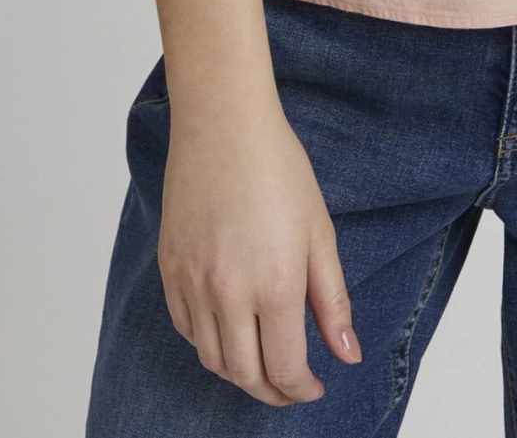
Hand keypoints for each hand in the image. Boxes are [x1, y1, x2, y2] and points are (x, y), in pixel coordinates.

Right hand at [156, 97, 362, 404]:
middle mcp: (227, 293)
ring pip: (211, 358)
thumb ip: (332, 301)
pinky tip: (227, 330)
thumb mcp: (319, 233)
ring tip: (262, 361)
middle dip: (271, 391)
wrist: (224, 125)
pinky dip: (207, 342)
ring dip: (238, 371)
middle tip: (290, 386)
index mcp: (274, 286)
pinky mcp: (169, 268)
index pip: (285, 367)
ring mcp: (192, 282)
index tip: (314, 388)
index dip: (301, 389)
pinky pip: (185, 327)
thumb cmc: (278, 169)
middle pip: (244, 374)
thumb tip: (347, 354)